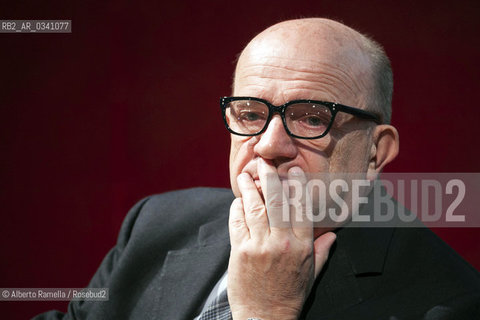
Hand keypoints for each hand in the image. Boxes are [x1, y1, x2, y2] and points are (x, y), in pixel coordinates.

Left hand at [227, 158, 335, 319]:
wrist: (264, 318)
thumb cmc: (289, 296)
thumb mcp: (311, 275)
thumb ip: (321, 251)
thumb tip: (334, 234)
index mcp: (302, 246)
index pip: (301, 208)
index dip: (297, 186)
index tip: (293, 170)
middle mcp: (281, 242)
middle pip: (276, 202)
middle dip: (270, 177)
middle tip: (265, 162)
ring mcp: (259, 245)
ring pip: (254, 208)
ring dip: (249, 188)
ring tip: (246, 175)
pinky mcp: (240, 251)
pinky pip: (237, 222)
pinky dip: (236, 209)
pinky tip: (238, 202)